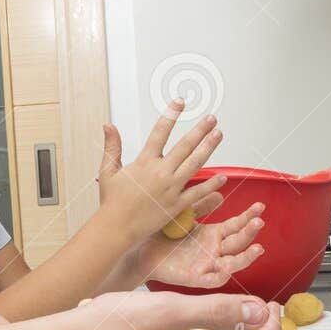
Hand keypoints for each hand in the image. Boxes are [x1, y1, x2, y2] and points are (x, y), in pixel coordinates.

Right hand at [95, 101, 226, 243]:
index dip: (171, 114)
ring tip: (218, 135)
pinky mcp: (177, 205)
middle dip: (200, 130)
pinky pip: (198, 193)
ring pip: (195, 164)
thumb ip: (112, 146)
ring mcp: (171, 188)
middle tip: (211, 118)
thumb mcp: (108, 170)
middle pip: (185, 145)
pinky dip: (211, 185)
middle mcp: (160, 172)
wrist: (116, 228)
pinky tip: (222, 177)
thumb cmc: (111, 201)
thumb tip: (108, 125)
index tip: (180, 102)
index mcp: (144, 161)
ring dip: (209, 148)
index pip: (160, 132)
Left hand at [135, 199, 265, 287]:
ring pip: (233, 262)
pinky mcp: (196, 277)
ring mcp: (207, 264)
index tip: (260, 206)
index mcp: (212, 234)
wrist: (139, 251)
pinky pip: (213, 279)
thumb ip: (200, 205)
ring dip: (246, 256)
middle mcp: (214, 250)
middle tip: (259, 221)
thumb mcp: (183, 216)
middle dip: (250, 232)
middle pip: (238, 242)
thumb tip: (219, 194)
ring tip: (257, 248)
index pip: (236, 225)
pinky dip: (221, 274)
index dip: (248, 216)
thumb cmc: (159, 235)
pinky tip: (227, 266)